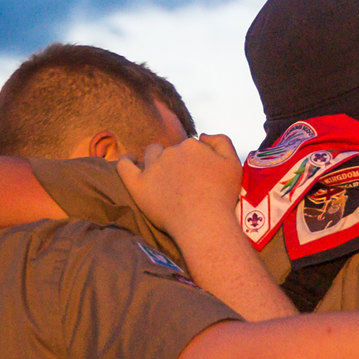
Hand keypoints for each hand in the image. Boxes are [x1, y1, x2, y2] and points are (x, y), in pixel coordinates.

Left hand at [117, 134, 243, 236]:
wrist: (204, 223)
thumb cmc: (222, 196)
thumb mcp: (233, 163)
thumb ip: (221, 141)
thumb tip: (202, 135)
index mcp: (192, 145)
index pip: (191, 147)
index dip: (197, 161)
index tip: (201, 176)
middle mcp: (171, 152)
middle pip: (172, 151)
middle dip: (178, 162)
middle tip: (186, 183)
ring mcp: (152, 168)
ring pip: (151, 154)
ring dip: (157, 159)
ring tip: (163, 175)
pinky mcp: (138, 185)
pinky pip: (124, 166)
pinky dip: (126, 160)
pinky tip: (129, 159)